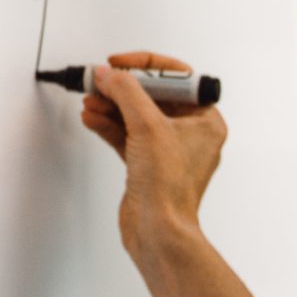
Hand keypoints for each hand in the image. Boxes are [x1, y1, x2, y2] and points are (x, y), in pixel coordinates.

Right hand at [80, 50, 229, 256]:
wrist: (158, 232)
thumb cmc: (169, 189)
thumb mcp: (148, 126)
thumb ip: (126, 92)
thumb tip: (109, 74)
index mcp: (206, 120)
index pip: (176, 78)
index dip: (146, 67)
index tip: (120, 64)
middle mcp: (190, 134)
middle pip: (152, 96)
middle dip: (122, 89)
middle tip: (99, 81)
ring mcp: (167, 151)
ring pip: (136, 116)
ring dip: (111, 106)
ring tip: (90, 101)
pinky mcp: (147, 166)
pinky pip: (127, 136)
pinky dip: (109, 126)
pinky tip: (92, 118)